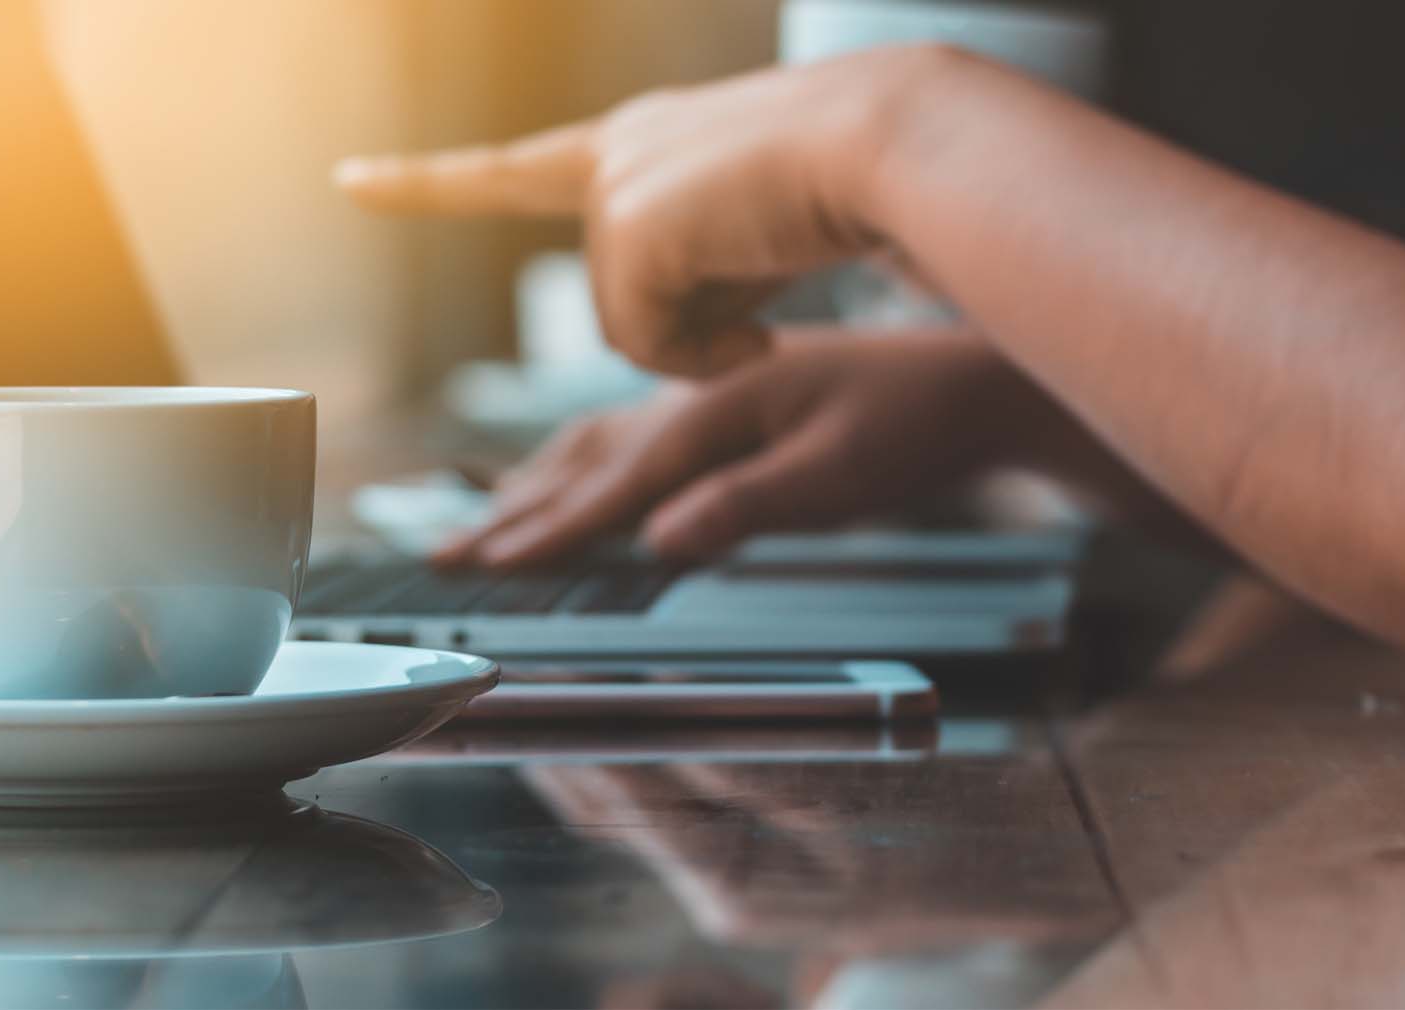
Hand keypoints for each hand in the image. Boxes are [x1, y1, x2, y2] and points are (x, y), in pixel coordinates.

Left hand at [336, 46, 961, 376]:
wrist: (899, 146)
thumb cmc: (853, 190)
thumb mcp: (754, 233)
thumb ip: (694, 266)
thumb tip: (677, 327)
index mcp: (641, 142)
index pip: (514, 168)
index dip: (429, 185)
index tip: (352, 182)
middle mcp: (616, 152)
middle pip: (617, 299)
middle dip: (684, 333)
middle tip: (750, 312)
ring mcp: (617, 186)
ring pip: (629, 327)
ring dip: (702, 339)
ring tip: (773, 295)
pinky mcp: (627, 224)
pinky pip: (645, 341)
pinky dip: (706, 351)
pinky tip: (762, 321)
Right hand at [435, 328, 1048, 566]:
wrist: (963, 379)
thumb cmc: (911, 429)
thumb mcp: (839, 476)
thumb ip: (748, 506)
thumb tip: (661, 541)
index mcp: (714, 412)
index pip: (616, 484)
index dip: (551, 531)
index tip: (490, 568)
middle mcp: (694, 398)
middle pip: (582, 463)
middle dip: (510, 516)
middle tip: (442, 558)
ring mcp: (702, 399)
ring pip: (593, 446)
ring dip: (531, 489)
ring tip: (476, 525)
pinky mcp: (719, 408)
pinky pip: (623, 437)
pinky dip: (575, 464)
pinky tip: (563, 476)